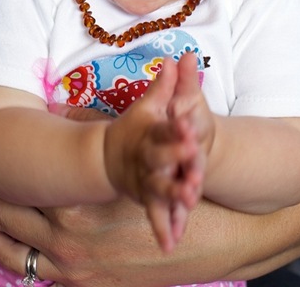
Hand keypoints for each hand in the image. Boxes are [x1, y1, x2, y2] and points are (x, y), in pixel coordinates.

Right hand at [104, 56, 203, 251]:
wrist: (105, 156)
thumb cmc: (134, 129)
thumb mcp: (149, 106)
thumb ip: (165, 85)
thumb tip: (176, 56)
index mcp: (149, 132)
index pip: (163, 127)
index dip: (175, 126)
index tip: (187, 124)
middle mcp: (145, 157)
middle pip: (161, 158)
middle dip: (176, 159)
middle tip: (193, 158)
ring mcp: (144, 179)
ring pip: (159, 188)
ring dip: (173, 195)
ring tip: (190, 199)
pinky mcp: (144, 199)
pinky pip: (155, 215)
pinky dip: (163, 229)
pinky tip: (171, 244)